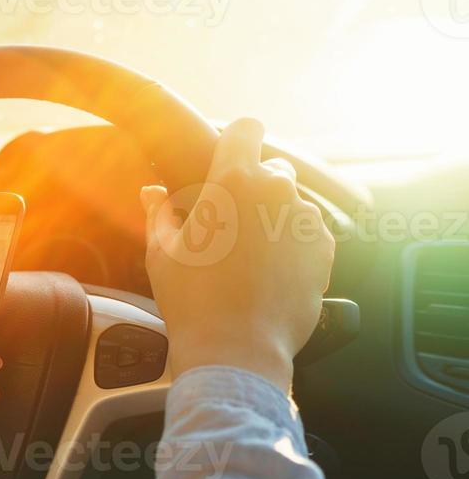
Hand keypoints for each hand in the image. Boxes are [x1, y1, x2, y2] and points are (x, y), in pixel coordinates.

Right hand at [140, 118, 335, 392]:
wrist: (236, 350)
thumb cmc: (191, 301)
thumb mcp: (161, 253)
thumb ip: (159, 213)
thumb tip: (152, 193)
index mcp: (234, 182)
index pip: (246, 128)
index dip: (236, 140)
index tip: (229, 157)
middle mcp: (277, 190)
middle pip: (271, 168)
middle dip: (254, 188)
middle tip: (229, 225)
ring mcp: (306, 219)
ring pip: (291, 203)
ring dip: (274, 219)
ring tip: (250, 259)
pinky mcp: (326, 248)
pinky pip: (309, 232)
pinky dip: (293, 245)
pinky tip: (269, 274)